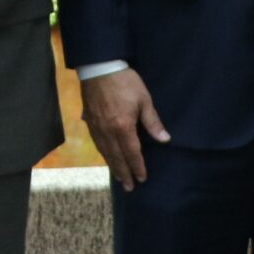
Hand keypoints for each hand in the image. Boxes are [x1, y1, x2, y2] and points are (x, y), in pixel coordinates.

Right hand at [80, 69, 169, 190]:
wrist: (99, 67)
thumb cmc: (125, 82)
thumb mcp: (144, 99)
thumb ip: (152, 122)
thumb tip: (165, 139)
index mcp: (123, 127)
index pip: (132, 153)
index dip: (138, 167)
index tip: (142, 178)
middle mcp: (108, 131)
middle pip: (116, 157)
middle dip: (124, 173)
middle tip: (129, 187)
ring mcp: (96, 126)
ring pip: (105, 152)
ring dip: (113, 166)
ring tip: (119, 177)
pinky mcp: (89, 120)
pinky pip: (96, 142)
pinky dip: (103, 152)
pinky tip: (105, 155)